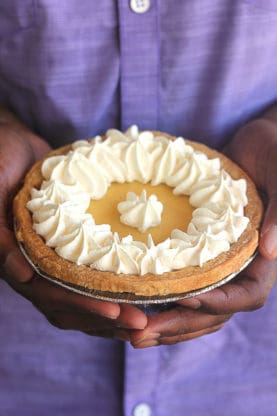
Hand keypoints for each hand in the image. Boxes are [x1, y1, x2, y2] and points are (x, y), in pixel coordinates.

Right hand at [0, 112, 146, 337]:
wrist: (11, 144)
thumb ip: (0, 235)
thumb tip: (20, 275)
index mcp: (16, 259)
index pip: (49, 294)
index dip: (81, 304)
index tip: (116, 309)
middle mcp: (33, 267)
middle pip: (68, 305)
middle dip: (103, 317)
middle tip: (140, 324)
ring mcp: (51, 260)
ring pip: (79, 299)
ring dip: (109, 313)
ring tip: (143, 320)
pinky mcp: (67, 250)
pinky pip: (86, 278)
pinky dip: (108, 290)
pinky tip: (133, 294)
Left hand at [129, 115, 276, 347]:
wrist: (258, 146)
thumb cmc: (275, 156)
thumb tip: (270, 251)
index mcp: (264, 260)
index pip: (246, 296)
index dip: (217, 303)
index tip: (184, 297)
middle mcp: (242, 269)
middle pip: (214, 312)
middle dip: (179, 324)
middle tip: (140, 334)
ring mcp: (220, 265)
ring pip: (196, 307)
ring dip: (166, 322)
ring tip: (132, 332)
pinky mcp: (201, 256)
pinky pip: (184, 286)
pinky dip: (162, 299)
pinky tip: (135, 304)